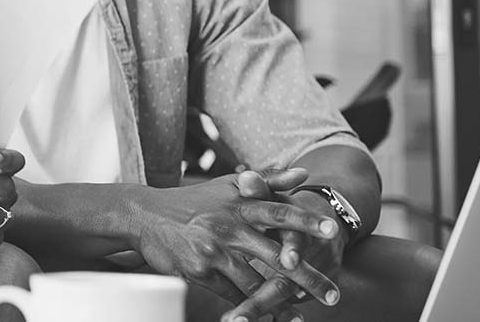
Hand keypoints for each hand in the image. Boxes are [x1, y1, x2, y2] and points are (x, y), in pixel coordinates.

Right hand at [129, 169, 338, 320]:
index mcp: (240, 204)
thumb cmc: (193, 201)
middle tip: (333, 294)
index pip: (278, 211)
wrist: (146, 216)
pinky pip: (233, 295)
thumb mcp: (228, 186)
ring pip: (257, 283)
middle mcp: (229, 227)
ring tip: (303, 316)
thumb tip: (304, 173)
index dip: (306, 220)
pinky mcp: (200, 272)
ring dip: (282, 302)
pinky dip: (253, 309)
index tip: (333, 229)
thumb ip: (268, 180)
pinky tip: (269, 317)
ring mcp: (214, 252)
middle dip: (308, 278)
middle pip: (276, 257)